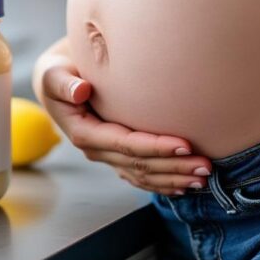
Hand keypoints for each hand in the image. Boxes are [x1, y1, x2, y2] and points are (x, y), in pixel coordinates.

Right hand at [33, 38, 211, 195]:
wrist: (58, 83)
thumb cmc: (59, 73)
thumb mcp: (53, 73)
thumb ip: (64, 83)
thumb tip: (80, 91)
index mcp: (84, 133)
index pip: (126, 144)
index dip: (156, 146)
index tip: (184, 144)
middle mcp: (97, 150)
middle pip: (140, 164)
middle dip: (174, 167)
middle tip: (206, 166)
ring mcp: (107, 157)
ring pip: (143, 175)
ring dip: (174, 178)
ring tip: (204, 178)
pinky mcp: (116, 157)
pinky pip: (141, 176)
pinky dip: (163, 183)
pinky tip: (185, 186)